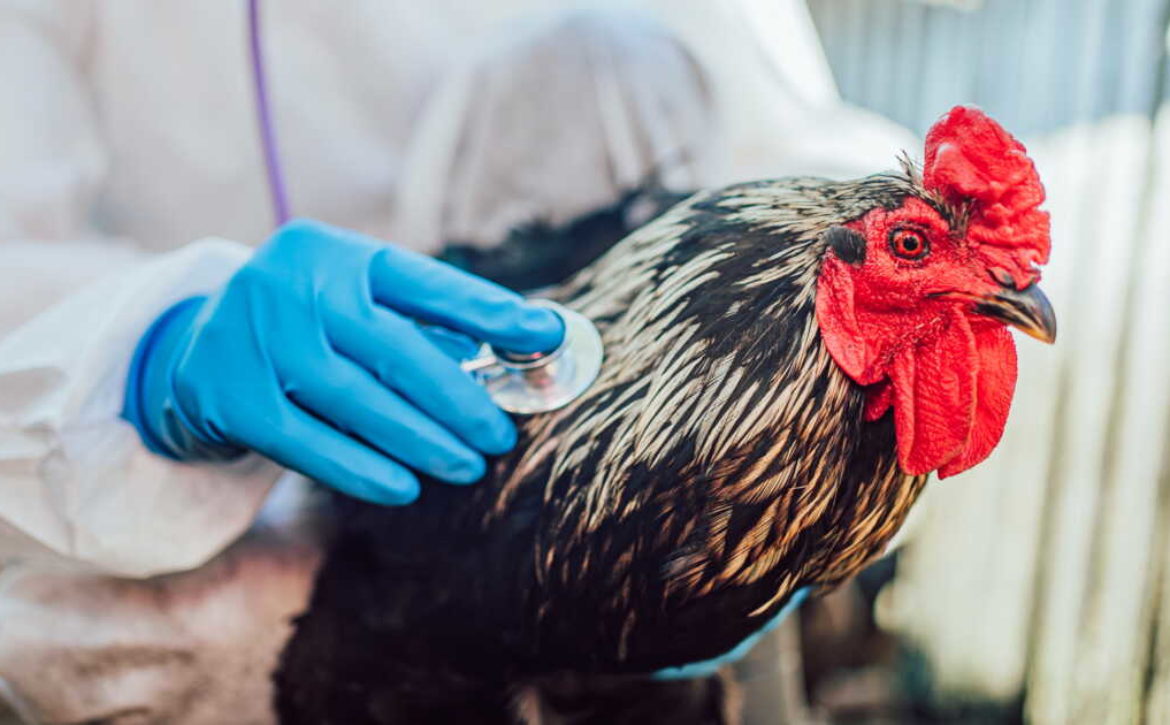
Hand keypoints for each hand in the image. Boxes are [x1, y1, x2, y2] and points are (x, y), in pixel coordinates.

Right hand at [122, 220, 562, 504]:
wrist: (192, 350)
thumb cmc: (306, 328)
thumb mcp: (354, 302)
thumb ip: (424, 320)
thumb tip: (526, 344)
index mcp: (335, 253)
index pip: (426, 283)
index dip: (490, 312)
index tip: (546, 337)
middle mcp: (290, 284)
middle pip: (395, 348)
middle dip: (458, 398)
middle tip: (499, 436)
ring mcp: (252, 338)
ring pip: (357, 400)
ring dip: (420, 441)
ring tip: (466, 466)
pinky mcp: (226, 395)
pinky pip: (308, 442)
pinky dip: (361, 469)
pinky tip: (405, 487)